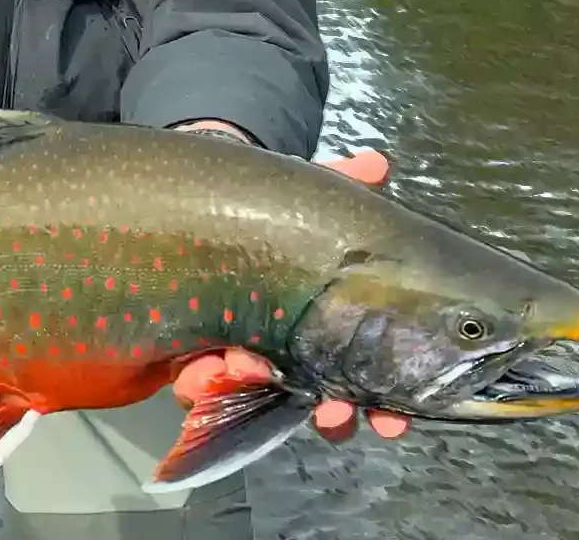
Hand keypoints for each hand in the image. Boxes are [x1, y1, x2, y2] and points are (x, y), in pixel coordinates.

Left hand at [172, 148, 410, 441]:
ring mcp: (236, 356)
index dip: (381, 402)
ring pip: (256, 400)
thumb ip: (341, 182)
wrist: (186, 203)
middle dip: (331, 413)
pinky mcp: (187, 357)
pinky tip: (206, 367)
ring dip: (260, 396)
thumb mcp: (303, 194)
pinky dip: (203, 384)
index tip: (392, 416)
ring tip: (252, 370)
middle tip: (334, 413)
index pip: (360, 372)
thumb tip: (376, 162)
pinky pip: (197, 386)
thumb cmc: (257, 208)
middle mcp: (284, 349)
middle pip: (316, 399)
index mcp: (321, 322)